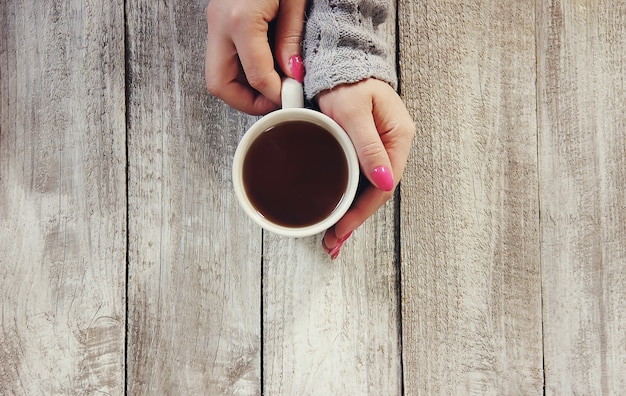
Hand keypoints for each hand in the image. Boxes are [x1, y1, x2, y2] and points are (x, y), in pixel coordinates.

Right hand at [205, 0, 306, 114]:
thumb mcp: (294, 0)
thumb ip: (291, 38)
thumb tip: (292, 74)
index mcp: (241, 19)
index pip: (256, 77)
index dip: (275, 95)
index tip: (291, 98)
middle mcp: (220, 23)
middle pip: (220, 84)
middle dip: (247, 102)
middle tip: (273, 103)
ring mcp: (215, 21)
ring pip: (218, 74)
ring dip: (243, 88)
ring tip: (272, 85)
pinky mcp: (218, 19)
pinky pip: (223, 57)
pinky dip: (241, 70)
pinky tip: (265, 67)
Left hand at [318, 79, 414, 258]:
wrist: (336, 61)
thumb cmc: (345, 81)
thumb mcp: (354, 113)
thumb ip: (368, 147)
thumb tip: (385, 182)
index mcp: (398, 137)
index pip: (384, 185)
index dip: (362, 211)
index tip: (341, 228)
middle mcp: (393, 146)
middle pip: (376, 192)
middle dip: (355, 218)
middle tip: (333, 241)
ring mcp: (380, 147)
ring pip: (368, 188)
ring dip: (352, 212)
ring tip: (333, 235)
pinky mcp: (365, 147)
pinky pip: (360, 177)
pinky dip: (349, 196)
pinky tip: (339, 210)